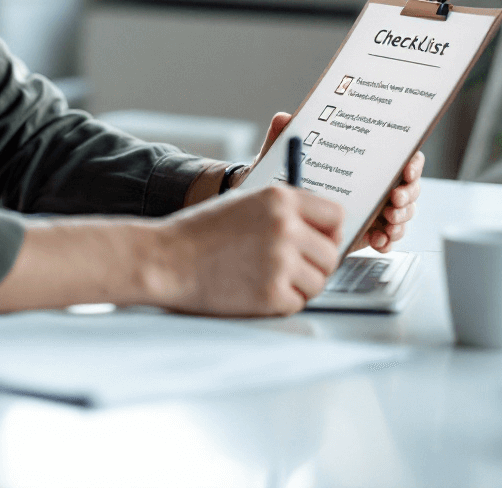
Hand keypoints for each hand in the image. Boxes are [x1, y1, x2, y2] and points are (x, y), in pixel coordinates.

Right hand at [148, 183, 343, 316]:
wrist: (166, 259)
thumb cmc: (200, 232)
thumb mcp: (243, 203)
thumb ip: (281, 212)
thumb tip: (317, 230)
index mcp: (280, 198)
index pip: (335, 215)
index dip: (327, 231)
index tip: (317, 241)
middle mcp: (285, 226)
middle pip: (331, 253)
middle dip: (314, 263)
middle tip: (287, 267)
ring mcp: (281, 261)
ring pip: (319, 281)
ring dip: (298, 285)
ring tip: (265, 277)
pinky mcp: (273, 294)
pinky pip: (298, 302)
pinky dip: (280, 302)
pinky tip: (254, 289)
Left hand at [230, 112, 422, 252]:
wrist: (280, 207)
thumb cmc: (287, 173)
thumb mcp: (282, 154)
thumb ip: (281, 134)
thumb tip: (282, 117)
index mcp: (363, 160)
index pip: (399, 157)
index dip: (411, 163)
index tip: (406, 170)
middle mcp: (375, 183)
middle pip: (408, 187)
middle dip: (407, 195)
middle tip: (393, 201)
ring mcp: (375, 208)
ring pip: (403, 213)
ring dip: (401, 219)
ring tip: (387, 224)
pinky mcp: (369, 230)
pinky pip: (389, 237)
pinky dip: (388, 240)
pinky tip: (379, 240)